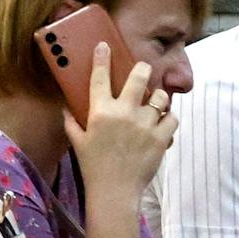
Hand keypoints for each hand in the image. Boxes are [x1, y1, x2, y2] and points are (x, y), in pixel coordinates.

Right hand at [64, 50, 175, 194]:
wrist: (114, 192)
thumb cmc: (93, 167)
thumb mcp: (77, 143)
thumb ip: (71, 122)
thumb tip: (66, 108)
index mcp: (100, 112)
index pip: (100, 78)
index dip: (102, 59)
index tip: (105, 45)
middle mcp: (123, 114)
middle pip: (139, 77)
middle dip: (144, 69)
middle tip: (145, 70)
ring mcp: (144, 125)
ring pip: (161, 97)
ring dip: (159, 98)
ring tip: (156, 104)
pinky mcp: (160, 137)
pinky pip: (172, 118)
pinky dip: (169, 120)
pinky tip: (163, 124)